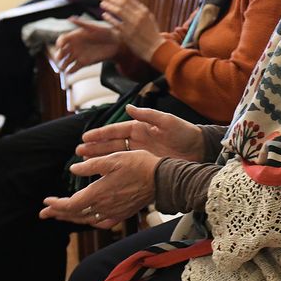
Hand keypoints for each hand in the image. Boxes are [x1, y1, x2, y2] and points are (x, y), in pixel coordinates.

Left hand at [39, 149, 159, 226]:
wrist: (163, 178)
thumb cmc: (140, 165)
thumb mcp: (113, 159)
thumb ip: (91, 166)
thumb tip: (73, 170)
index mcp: (99, 193)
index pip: (70, 204)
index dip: (56, 204)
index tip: (46, 201)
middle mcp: (105, 205)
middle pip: (76, 214)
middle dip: (58, 213)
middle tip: (45, 212)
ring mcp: (115, 211)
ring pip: (88, 219)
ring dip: (72, 218)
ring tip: (63, 215)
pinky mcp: (124, 213)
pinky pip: (104, 223)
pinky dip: (92, 222)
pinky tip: (90, 219)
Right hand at [55, 17, 121, 71]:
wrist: (116, 44)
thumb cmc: (105, 33)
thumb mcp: (94, 27)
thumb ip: (82, 24)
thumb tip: (70, 18)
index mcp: (74, 36)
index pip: (62, 39)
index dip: (59, 42)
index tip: (61, 45)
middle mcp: (74, 46)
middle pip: (62, 52)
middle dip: (59, 55)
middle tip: (59, 58)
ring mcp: (78, 55)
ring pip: (66, 61)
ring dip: (62, 65)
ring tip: (62, 68)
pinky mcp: (84, 63)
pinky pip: (74, 68)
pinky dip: (70, 71)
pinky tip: (70, 72)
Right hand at [76, 105, 205, 161]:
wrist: (200, 150)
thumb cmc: (186, 133)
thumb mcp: (167, 121)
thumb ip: (148, 115)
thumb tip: (129, 108)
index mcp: (141, 127)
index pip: (116, 130)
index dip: (100, 134)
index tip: (85, 137)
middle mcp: (138, 139)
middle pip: (112, 143)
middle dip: (95, 147)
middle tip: (79, 151)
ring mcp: (141, 152)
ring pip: (116, 155)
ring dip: (100, 157)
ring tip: (84, 160)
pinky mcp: (146, 163)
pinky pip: (126, 165)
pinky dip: (114, 168)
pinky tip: (104, 172)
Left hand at [100, 0, 163, 60]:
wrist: (155, 48)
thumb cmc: (151, 34)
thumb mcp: (149, 19)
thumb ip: (139, 10)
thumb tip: (127, 2)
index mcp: (144, 11)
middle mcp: (139, 16)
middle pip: (121, 3)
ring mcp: (132, 25)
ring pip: (117, 11)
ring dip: (108, 6)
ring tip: (102, 4)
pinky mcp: (127, 34)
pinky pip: (115, 23)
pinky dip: (108, 17)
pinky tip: (104, 15)